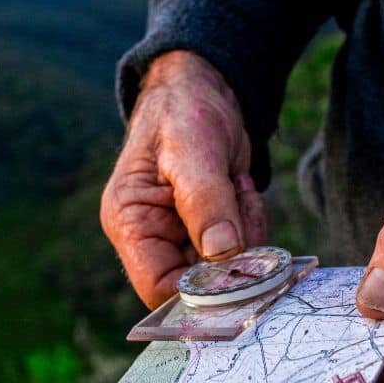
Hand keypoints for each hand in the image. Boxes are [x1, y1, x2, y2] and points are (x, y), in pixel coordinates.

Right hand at [101, 51, 266, 308]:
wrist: (205, 88)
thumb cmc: (182, 111)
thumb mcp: (191, 151)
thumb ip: (205, 202)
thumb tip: (223, 254)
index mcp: (131, 223)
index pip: (158, 288)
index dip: (198, 293)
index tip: (236, 271)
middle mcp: (153, 239)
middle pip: (198, 283)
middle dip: (231, 257)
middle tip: (242, 208)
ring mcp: (183, 237)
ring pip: (226, 269)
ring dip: (245, 234)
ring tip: (236, 186)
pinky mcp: (211, 231)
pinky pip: (242, 249)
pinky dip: (252, 223)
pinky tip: (240, 189)